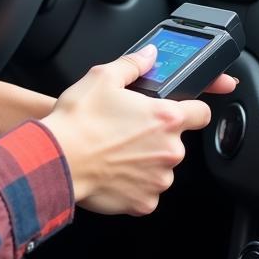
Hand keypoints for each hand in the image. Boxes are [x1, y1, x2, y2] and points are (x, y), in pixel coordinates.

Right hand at [42, 46, 236, 216]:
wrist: (56, 159)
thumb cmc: (79, 121)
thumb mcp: (103, 77)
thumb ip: (133, 64)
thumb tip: (149, 56)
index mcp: (165, 118)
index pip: (201, 113)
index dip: (191, 110)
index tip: (181, 112)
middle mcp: (170, 150)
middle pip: (175, 142)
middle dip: (156, 137)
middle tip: (127, 132)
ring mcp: (159, 179)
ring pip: (160, 167)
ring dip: (145, 161)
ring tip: (115, 152)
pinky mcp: (144, 202)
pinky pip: (146, 191)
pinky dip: (133, 185)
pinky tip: (113, 171)